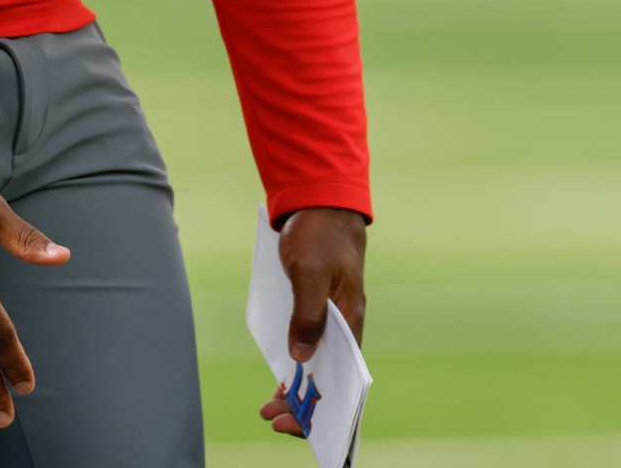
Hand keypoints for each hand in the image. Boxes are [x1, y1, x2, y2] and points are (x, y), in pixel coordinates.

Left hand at [257, 206, 366, 437]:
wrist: (322, 199)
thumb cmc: (319, 232)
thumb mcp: (310, 272)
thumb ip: (307, 314)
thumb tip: (301, 358)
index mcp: (350, 317)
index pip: (342, 375)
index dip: (322, 402)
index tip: (296, 421)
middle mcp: (344, 321)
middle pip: (329, 374)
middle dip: (304, 401)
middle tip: (272, 417)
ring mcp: (331, 314)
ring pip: (318, 361)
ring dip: (297, 385)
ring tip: (270, 404)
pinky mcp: (317, 305)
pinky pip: (309, 343)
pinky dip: (295, 362)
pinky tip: (280, 374)